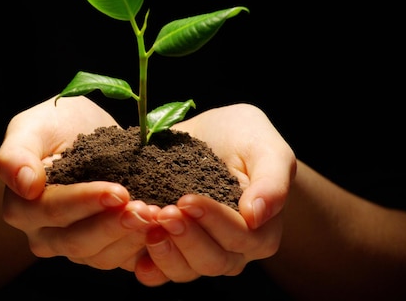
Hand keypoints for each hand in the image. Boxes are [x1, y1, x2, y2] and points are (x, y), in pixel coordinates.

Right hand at [0, 95, 157, 270]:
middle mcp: (45, 234)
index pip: (54, 210)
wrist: (75, 135)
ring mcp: (74, 246)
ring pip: (102, 256)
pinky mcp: (103, 250)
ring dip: (133, 239)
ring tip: (160, 217)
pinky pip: (122, 260)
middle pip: (78, 241)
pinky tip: (163, 228)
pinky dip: (144, 247)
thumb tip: (25, 185)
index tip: (119, 192)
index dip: (87, 202)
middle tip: (148, 209)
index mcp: (23, 207)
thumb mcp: (31, 127)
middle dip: (115, 225)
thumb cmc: (51, 127)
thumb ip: (16, 154)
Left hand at [135, 103, 295, 284]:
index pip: (240, 237)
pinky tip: (134, 244)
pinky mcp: (171, 248)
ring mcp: (199, 252)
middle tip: (164, 211)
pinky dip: (146, 260)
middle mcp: (232, 250)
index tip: (188, 199)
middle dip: (186, 238)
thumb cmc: (244, 137)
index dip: (214, 222)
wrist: (209, 133)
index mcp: (260, 230)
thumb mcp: (266, 147)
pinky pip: (159, 271)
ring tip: (145, 222)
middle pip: (212, 261)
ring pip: (185, 271)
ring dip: (164, 250)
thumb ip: (272, 180)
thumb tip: (257, 215)